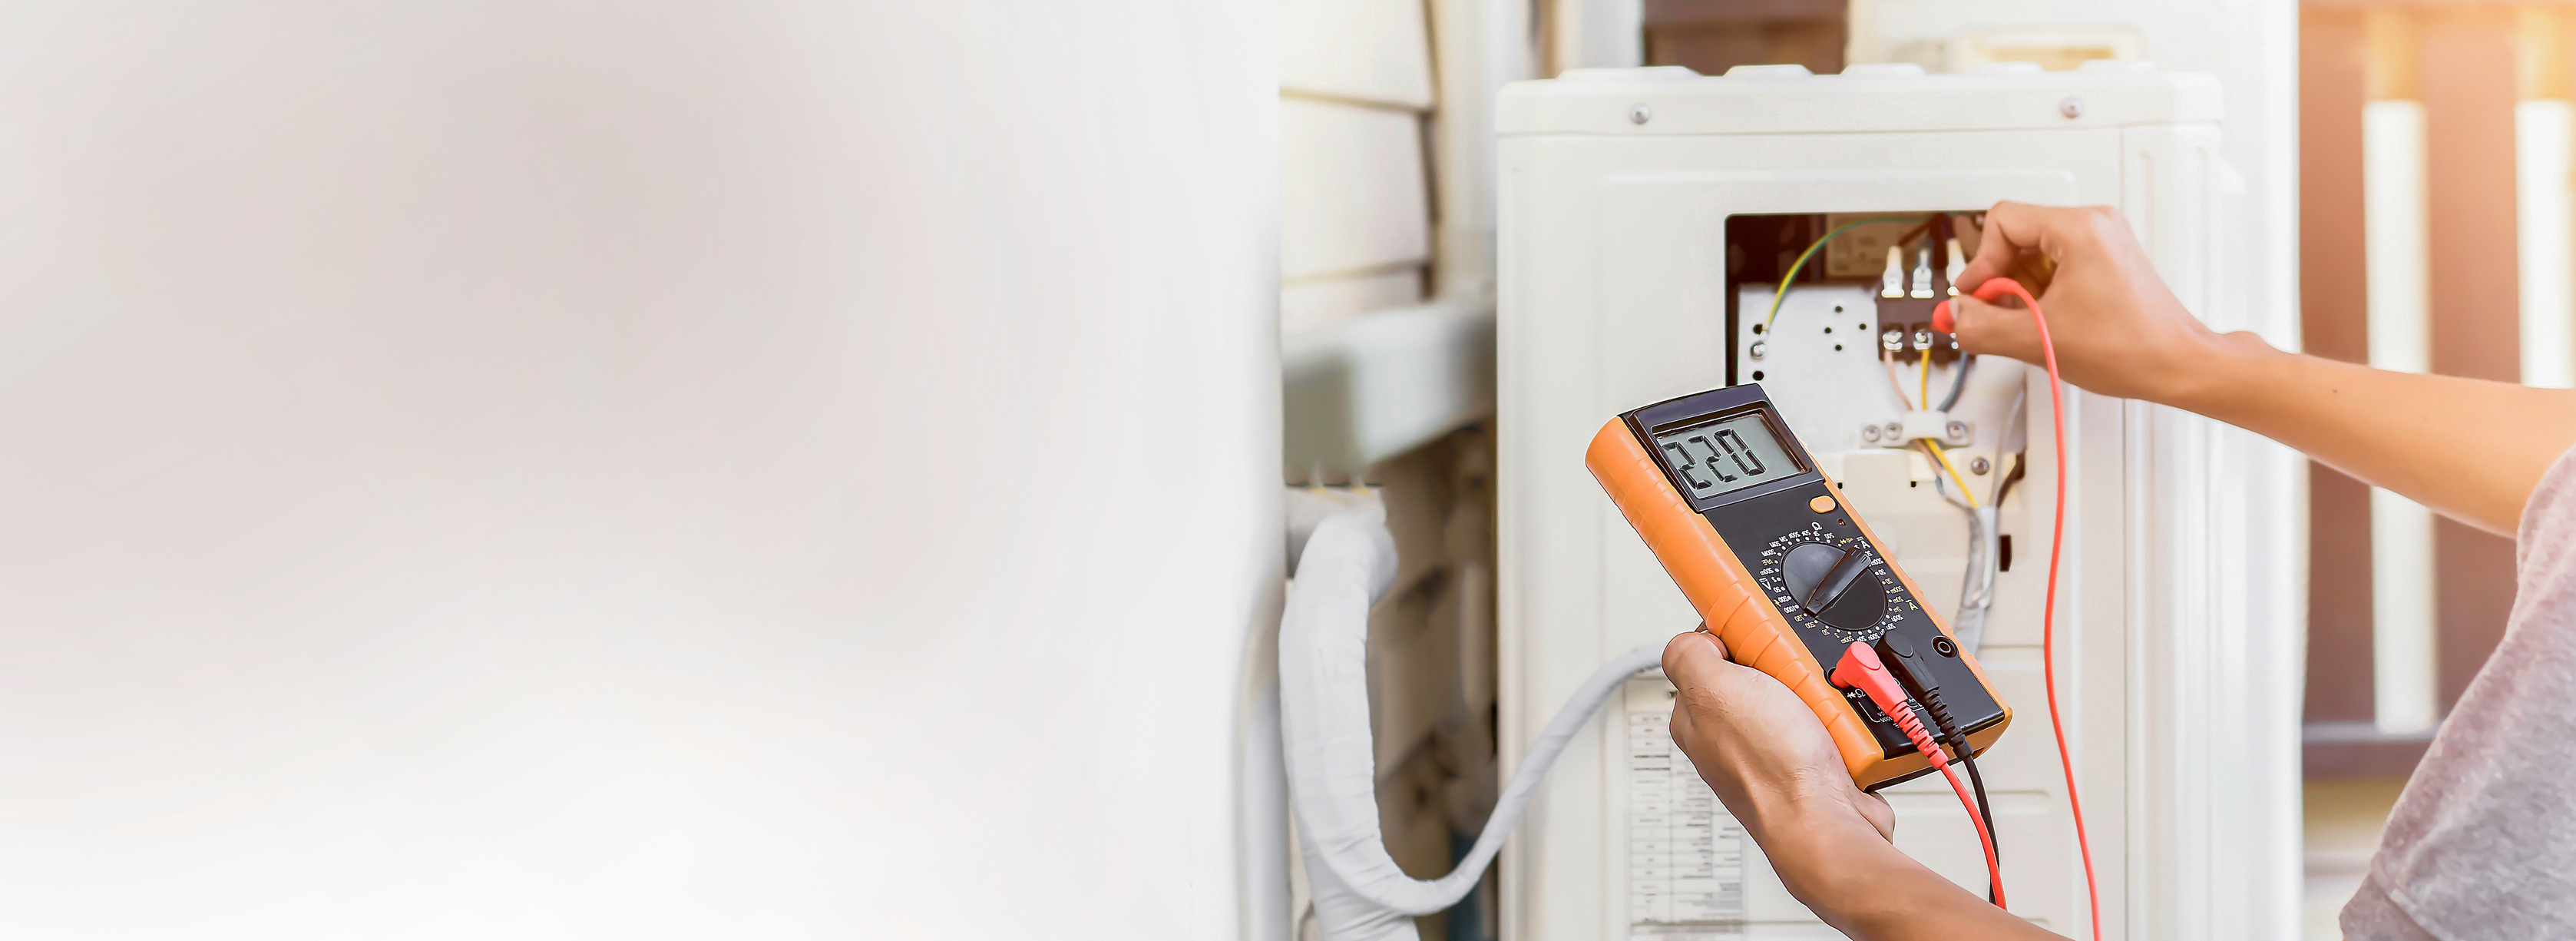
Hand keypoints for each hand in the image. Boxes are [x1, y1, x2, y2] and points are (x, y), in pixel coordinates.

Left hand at [1661, 629, 1892, 846]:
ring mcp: (1776, 750)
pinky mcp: (1815, 763)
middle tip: (1795, 679)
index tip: (1756, 638)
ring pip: (1802, 695)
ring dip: (1822, 693)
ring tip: (1824, 707)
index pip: (1709, 658)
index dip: (1735, 639)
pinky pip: (1834, 723)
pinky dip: (1844, 721)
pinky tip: (1840, 730)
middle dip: (1788, 667)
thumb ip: (1689, 655)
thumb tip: (1695, 639)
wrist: (1827, 824)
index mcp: (1698, 717)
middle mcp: (1733, 736)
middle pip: (1763, 673)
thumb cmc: (1772, 770)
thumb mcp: (1713, 689)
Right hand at [1949, 202, 2256, 406]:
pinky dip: (2041, 292)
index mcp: (2080, 229)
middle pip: (2016, 236)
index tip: (1978, 295)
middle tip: (1999, 313)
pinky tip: (2047, 321)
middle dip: (2000, 279)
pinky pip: (2054, 264)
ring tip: (2031, 323)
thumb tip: (1954, 316)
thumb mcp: (2040, 340)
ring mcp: (2101, 241)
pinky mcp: (2104, 259)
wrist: (2178, 363)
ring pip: (2033, 252)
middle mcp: (2094, 225)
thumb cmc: (2133, 347)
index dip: (1981, 263)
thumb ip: (1983, 326)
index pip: (2002, 221)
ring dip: (2021, 289)